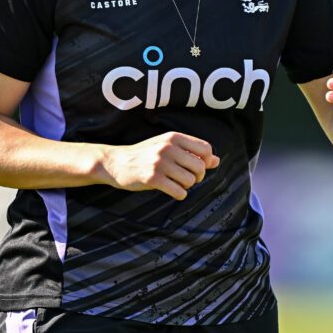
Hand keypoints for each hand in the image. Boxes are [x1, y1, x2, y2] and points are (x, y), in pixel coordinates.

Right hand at [101, 132, 219, 200]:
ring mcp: (160, 163)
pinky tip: (171, 190)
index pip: (206, 149)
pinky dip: (179, 194)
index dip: (206, 161)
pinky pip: (179, 192)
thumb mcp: (167, 147)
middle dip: (197, 177)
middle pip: (200, 167)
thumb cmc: (145, 155)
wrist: (116, 162)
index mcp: (173, 137)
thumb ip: (191, 152)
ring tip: (175, 183)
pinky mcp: (153, 178)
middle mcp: (168, 147)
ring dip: (186, 186)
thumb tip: (216, 160)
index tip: (196, 167)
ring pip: (190, 181)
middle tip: (186, 178)